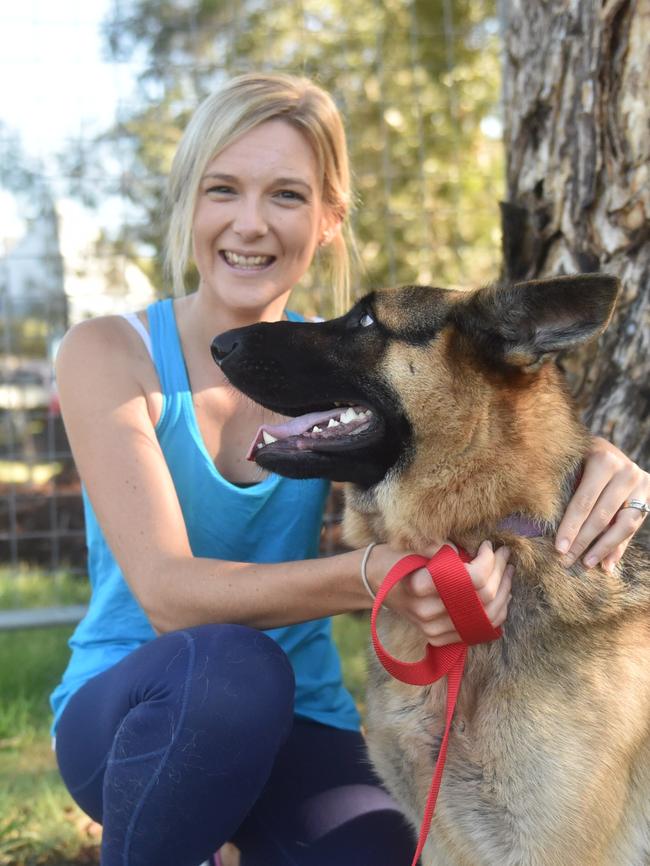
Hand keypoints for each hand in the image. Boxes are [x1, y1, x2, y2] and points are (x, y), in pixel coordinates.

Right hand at [367, 540, 511, 645]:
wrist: (374, 581)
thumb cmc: (395, 558)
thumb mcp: (413, 545)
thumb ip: (441, 548)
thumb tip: (469, 551)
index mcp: (419, 586)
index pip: (470, 579)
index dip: (487, 561)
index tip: (487, 545)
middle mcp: (427, 613)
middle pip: (483, 597)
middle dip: (499, 572)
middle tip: (503, 553)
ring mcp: (434, 628)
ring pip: (487, 616)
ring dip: (503, 591)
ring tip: (507, 570)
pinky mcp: (440, 636)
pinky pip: (480, 629)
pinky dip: (497, 612)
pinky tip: (501, 593)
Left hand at [555, 437, 648, 571]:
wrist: (608, 450)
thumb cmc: (579, 460)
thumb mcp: (571, 465)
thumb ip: (563, 488)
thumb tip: (543, 526)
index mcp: (603, 460)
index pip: (583, 501)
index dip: (570, 527)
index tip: (558, 549)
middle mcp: (626, 471)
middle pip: (602, 516)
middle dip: (583, 542)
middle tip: (566, 562)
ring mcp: (641, 484)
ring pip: (623, 525)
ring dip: (603, 548)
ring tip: (586, 564)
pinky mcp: (649, 496)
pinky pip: (633, 527)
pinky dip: (619, 548)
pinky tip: (606, 564)